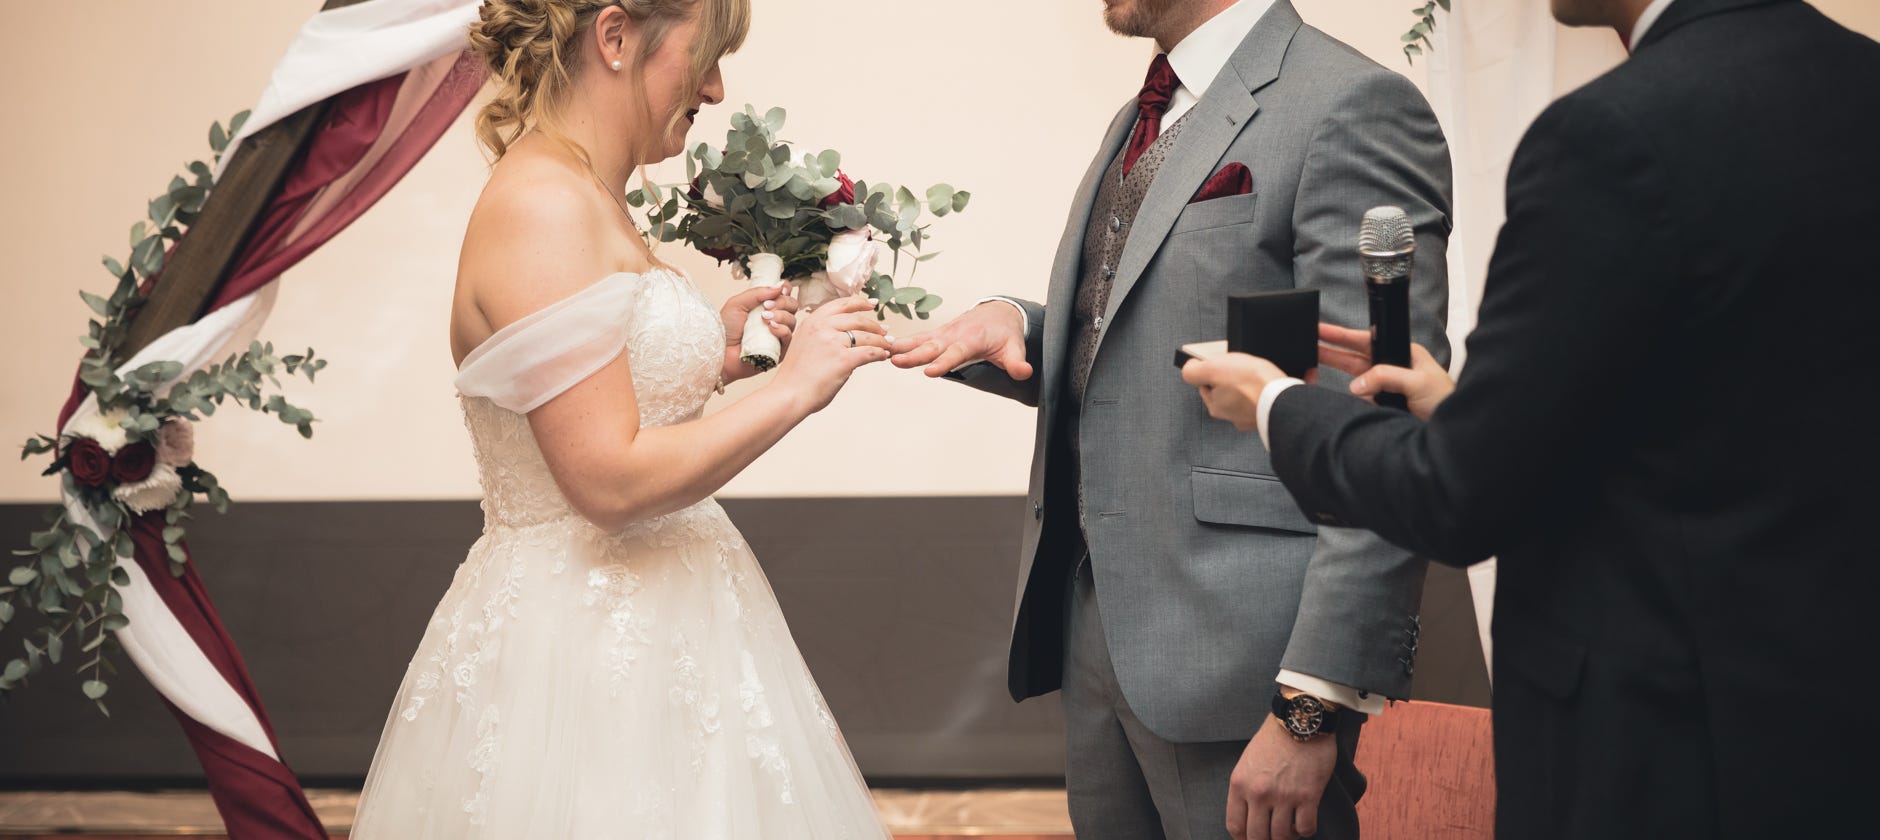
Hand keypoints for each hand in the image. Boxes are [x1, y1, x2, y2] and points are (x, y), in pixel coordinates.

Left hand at [720, 283, 800, 383]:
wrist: (720, 353)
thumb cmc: (724, 330)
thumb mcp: (737, 303)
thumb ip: (757, 293)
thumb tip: (779, 286)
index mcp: (764, 307)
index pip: (784, 294)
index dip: (785, 289)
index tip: (780, 290)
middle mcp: (773, 319)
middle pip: (792, 305)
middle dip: (782, 302)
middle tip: (766, 306)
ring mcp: (777, 335)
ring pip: (792, 320)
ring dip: (781, 316)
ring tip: (764, 319)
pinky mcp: (779, 351)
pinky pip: (789, 338)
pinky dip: (782, 330)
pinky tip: (771, 328)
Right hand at [771, 296, 889, 413]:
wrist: (789, 394)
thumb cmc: (796, 376)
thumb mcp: (804, 344)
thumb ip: (821, 336)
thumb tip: (844, 338)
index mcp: (812, 322)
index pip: (841, 305)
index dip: (859, 303)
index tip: (872, 303)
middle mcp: (822, 328)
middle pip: (857, 319)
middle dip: (874, 324)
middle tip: (884, 329)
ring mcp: (833, 343)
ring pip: (866, 336)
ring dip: (880, 341)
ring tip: (887, 345)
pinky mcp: (843, 360)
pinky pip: (869, 352)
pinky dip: (879, 354)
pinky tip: (882, 356)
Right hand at [888, 301, 1032, 379]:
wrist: (998, 312)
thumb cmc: (1005, 333)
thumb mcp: (1015, 348)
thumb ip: (1017, 363)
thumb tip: (1025, 372)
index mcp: (972, 340)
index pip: (956, 353)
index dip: (943, 362)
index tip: (929, 372)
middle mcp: (955, 335)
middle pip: (932, 346)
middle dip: (913, 355)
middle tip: (895, 361)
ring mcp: (944, 333)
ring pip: (921, 341)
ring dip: (902, 347)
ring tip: (882, 353)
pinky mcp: (938, 334)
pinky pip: (918, 339)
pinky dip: (902, 343)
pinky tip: (885, 350)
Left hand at [1181, 353, 1290, 432]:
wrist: (1284, 398)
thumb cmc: (1251, 384)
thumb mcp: (1212, 368)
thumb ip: (1193, 370)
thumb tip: (1188, 367)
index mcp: (1216, 406)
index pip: (1206, 385)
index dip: (1211, 371)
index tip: (1220, 364)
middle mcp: (1233, 416)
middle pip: (1227, 390)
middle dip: (1233, 377)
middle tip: (1241, 367)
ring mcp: (1253, 416)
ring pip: (1247, 395)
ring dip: (1252, 383)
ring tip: (1259, 372)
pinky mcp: (1271, 413)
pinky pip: (1266, 398)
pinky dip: (1269, 389)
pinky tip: (1272, 381)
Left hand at [1226, 714, 1338, 839]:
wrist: (1299, 719)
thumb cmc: (1273, 739)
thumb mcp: (1247, 762)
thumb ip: (1245, 788)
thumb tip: (1248, 815)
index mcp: (1239, 784)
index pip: (1235, 826)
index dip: (1243, 839)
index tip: (1252, 838)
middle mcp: (1258, 793)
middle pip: (1257, 837)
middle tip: (1272, 837)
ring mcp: (1284, 796)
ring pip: (1281, 837)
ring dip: (1286, 837)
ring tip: (1289, 828)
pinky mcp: (1308, 795)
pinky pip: (1306, 828)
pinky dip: (1306, 830)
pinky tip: (1304, 821)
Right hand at [1315, 323, 1452, 419]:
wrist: (1453, 433)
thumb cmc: (1446, 402)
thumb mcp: (1418, 382)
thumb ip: (1386, 377)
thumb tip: (1357, 384)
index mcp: (1403, 354)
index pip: (1366, 340)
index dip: (1342, 335)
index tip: (1322, 329)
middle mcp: (1392, 368)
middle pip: (1354, 358)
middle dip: (1331, 352)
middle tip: (1308, 344)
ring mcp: (1386, 388)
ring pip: (1357, 382)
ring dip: (1350, 386)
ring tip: (1341, 384)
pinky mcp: (1383, 406)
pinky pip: (1361, 402)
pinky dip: (1357, 403)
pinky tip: (1362, 405)